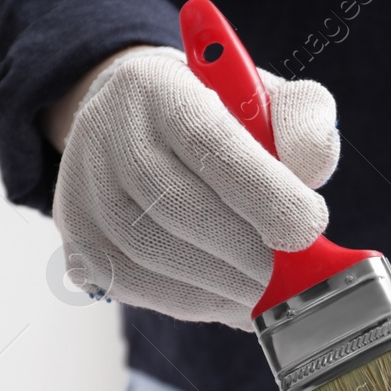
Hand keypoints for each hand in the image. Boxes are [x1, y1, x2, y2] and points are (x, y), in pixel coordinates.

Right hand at [50, 46, 339, 329]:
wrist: (136, 127)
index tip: (310, 227)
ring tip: (276, 296)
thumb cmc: (217, 118)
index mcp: (158, 87)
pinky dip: (198, 303)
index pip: (207, 141)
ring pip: (153, 254)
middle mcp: (106, 132)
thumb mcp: (268, 101)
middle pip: (176, 205)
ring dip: (226, 286)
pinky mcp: (79, 242)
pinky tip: (238, 302)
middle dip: (250, 252)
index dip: (263, 193)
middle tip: (299, 277)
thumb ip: (303, 124)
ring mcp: (83, 190)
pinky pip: (137, 287)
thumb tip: (311, 173)